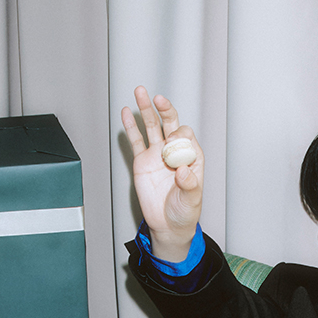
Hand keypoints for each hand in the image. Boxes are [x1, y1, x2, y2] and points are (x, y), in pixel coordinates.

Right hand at [121, 86, 204, 261]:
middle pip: (170, 124)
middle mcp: (174, 152)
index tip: (173, 144)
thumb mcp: (191, 201)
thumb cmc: (184, 212)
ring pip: (152, 127)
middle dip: (165, 110)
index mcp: (191, 158)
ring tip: (140, 92)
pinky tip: (126, 113)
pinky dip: (131, 127)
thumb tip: (183, 172)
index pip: (187, 137)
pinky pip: (136, 141)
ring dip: (146, 110)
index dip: (180, 136)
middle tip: (158, 100)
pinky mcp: (143, 161)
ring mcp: (157, 154)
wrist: (168, 225)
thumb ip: (189, 186)